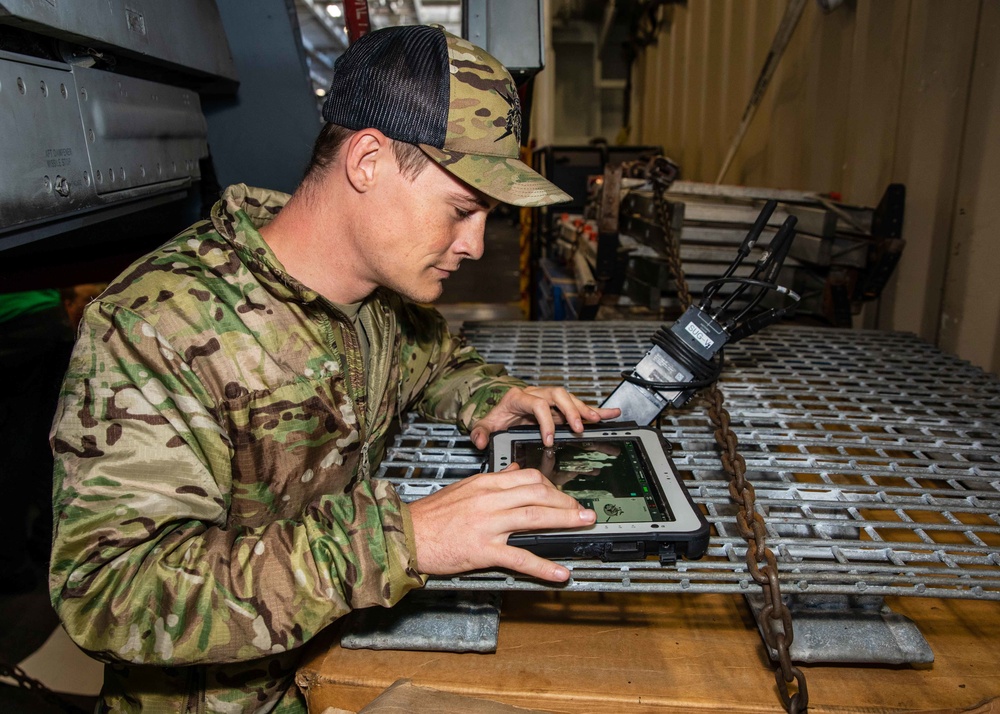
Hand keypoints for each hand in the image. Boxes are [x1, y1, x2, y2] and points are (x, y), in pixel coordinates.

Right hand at [408, 464, 596, 581]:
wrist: (407, 535)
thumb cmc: (432, 515)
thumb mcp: (464, 487)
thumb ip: (492, 480)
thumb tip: (514, 470)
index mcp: (486, 483)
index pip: (529, 476)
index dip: (553, 486)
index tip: (564, 496)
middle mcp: (490, 499)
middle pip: (538, 493)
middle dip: (566, 501)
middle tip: (583, 511)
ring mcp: (488, 524)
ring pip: (535, 517)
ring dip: (565, 520)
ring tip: (584, 524)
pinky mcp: (483, 550)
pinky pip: (520, 558)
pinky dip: (543, 566)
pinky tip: (559, 573)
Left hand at [469, 386, 620, 448]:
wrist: (500, 406)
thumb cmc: (497, 415)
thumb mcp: (486, 423)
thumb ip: (481, 431)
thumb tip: (480, 441)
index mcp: (519, 397)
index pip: (536, 404)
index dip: (545, 420)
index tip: (549, 439)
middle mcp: (537, 393)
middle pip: (557, 395)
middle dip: (569, 411)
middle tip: (577, 428)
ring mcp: (549, 399)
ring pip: (569, 398)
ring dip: (584, 408)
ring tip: (597, 419)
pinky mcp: (559, 407)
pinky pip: (579, 405)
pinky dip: (595, 410)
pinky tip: (610, 414)